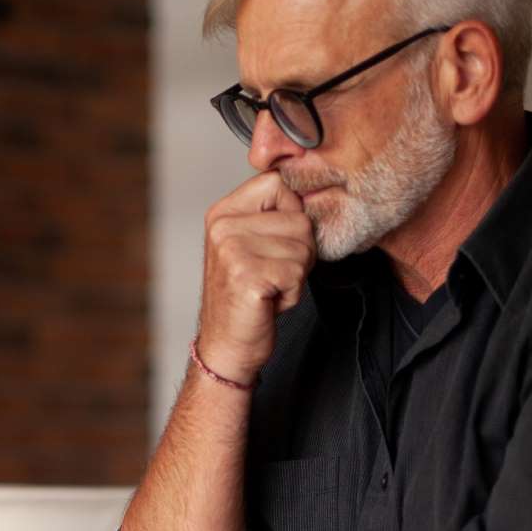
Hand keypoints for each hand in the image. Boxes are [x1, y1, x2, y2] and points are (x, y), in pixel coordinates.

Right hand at [196, 171, 316, 381]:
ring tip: (269, 288)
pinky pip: (297, 272)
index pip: (279, 184)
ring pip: (302, 247)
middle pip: (299, 218)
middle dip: (298, 252)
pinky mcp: (246, 276)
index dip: (292, 215)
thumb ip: (271, 215)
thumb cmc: (247, 297)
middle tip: (270, 274)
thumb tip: (309, 186)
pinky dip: (292, 293)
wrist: (227, 346)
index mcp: (222, 212)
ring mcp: (232, 250)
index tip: (273, 244)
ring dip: (296, 275)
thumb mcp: (251, 244)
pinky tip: (269, 301)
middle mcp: (223, 226)